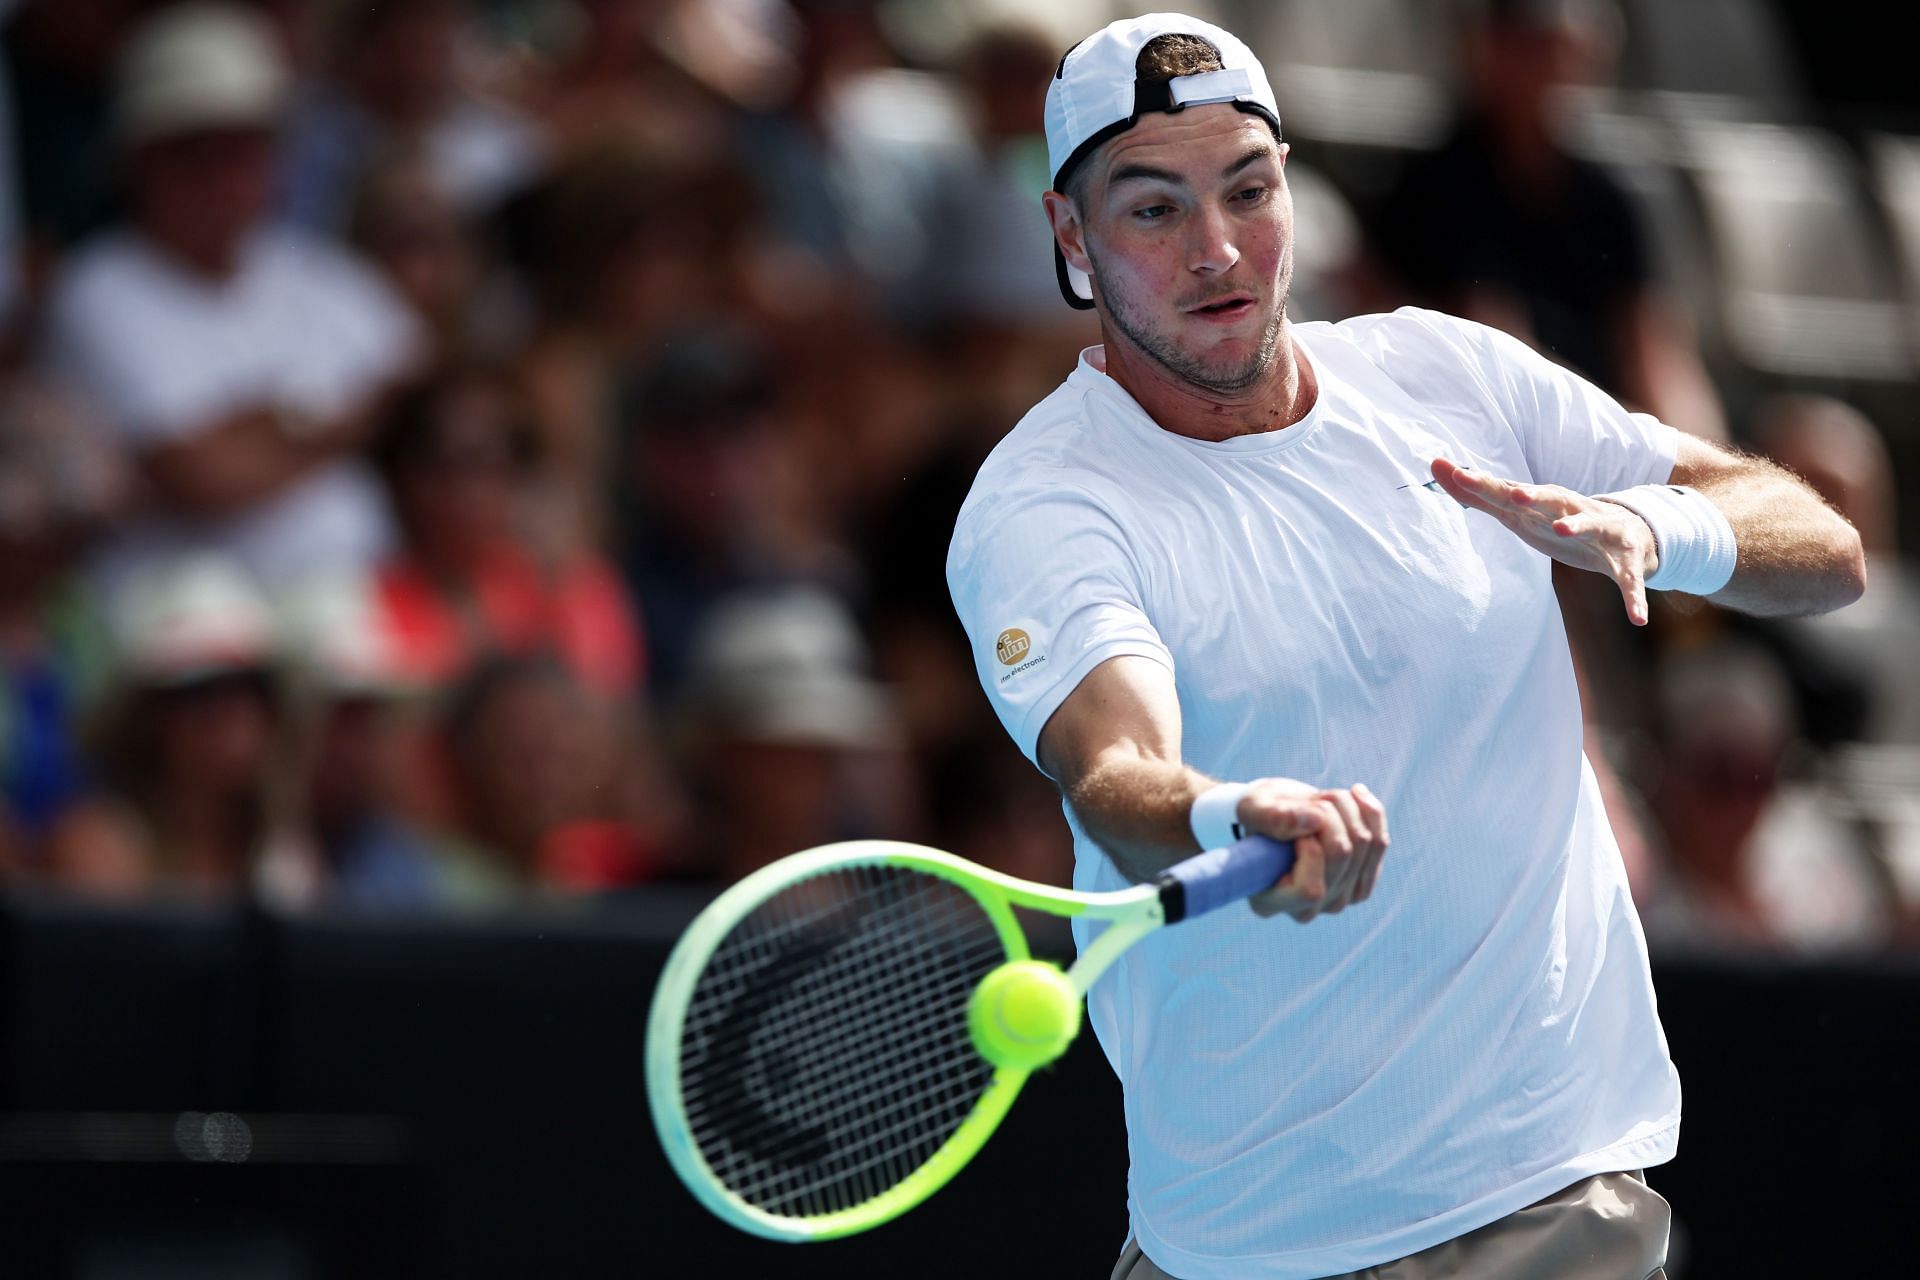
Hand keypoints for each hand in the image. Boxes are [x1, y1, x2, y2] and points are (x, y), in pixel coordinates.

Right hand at [1237, 778, 1388, 921]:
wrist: (1282, 814)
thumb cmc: (1261, 814)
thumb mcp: (1253, 808)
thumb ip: (1274, 817)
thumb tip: (1315, 820)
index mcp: (1269, 902)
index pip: (1310, 890)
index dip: (1311, 852)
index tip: (1298, 829)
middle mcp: (1305, 910)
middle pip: (1341, 856)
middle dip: (1328, 814)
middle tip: (1311, 800)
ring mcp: (1336, 901)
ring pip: (1364, 843)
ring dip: (1347, 807)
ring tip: (1325, 797)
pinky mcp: (1360, 885)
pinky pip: (1379, 842)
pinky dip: (1370, 812)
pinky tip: (1354, 796)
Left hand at [1430, 456, 1659, 625]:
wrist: (1632, 534)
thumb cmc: (1563, 521)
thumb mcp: (1523, 510)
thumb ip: (1482, 494)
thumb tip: (1439, 468)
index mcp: (1549, 502)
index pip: (1514, 490)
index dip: (1488, 485)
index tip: (1459, 475)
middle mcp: (1577, 511)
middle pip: (1554, 499)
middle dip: (1536, 497)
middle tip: (1516, 497)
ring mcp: (1604, 534)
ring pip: (1592, 527)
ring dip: (1579, 526)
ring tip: (1562, 531)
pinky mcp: (1626, 563)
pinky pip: (1629, 582)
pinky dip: (1633, 598)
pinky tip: (1636, 620)